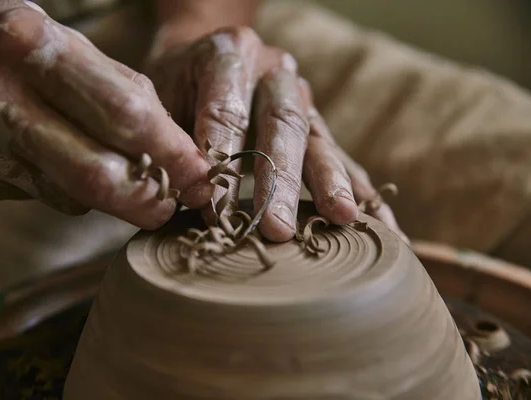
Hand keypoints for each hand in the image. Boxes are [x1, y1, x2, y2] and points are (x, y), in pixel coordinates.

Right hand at [0, 1, 213, 228]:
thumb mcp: (53, 33)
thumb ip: (109, 83)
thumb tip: (164, 141)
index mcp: (29, 47)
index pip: (124, 115)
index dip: (172, 153)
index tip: (202, 177)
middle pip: (97, 174)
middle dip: (147, 199)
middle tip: (172, 203)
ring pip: (71, 194)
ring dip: (112, 196)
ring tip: (127, 180)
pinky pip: (40, 194)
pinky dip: (69, 188)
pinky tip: (66, 163)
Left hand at [146, 26, 407, 241]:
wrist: (204, 60)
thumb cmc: (176, 88)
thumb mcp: (161, 103)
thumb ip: (175, 143)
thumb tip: (193, 199)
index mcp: (229, 53)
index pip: (227, 108)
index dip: (221, 157)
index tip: (214, 207)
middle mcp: (273, 71)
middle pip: (280, 125)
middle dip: (280, 181)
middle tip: (277, 228)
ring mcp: (301, 97)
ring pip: (317, 139)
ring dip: (329, 183)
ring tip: (341, 218)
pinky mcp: (316, 125)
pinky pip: (343, 157)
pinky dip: (362, 193)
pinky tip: (383, 225)